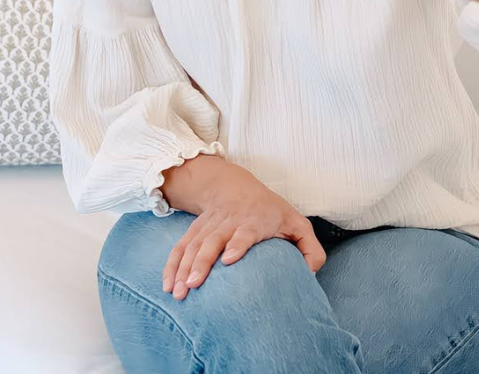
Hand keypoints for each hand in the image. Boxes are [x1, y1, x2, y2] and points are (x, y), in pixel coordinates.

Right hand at [160, 157, 325, 300]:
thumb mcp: (298, 224)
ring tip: (178, 292)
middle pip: (213, 240)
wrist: (236, 186)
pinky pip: (181, 246)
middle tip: (193, 285)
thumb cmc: (272, 212)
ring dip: (184, 267)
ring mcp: (210, 225)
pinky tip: (167, 284)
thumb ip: (310, 249)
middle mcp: (230, 222)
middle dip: (202, 262)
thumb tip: (310, 274)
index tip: (229, 259)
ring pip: (194, 245)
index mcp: (255, 221)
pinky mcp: (196, 229)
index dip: (237, 244)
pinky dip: (172, 264)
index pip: (245, 232)